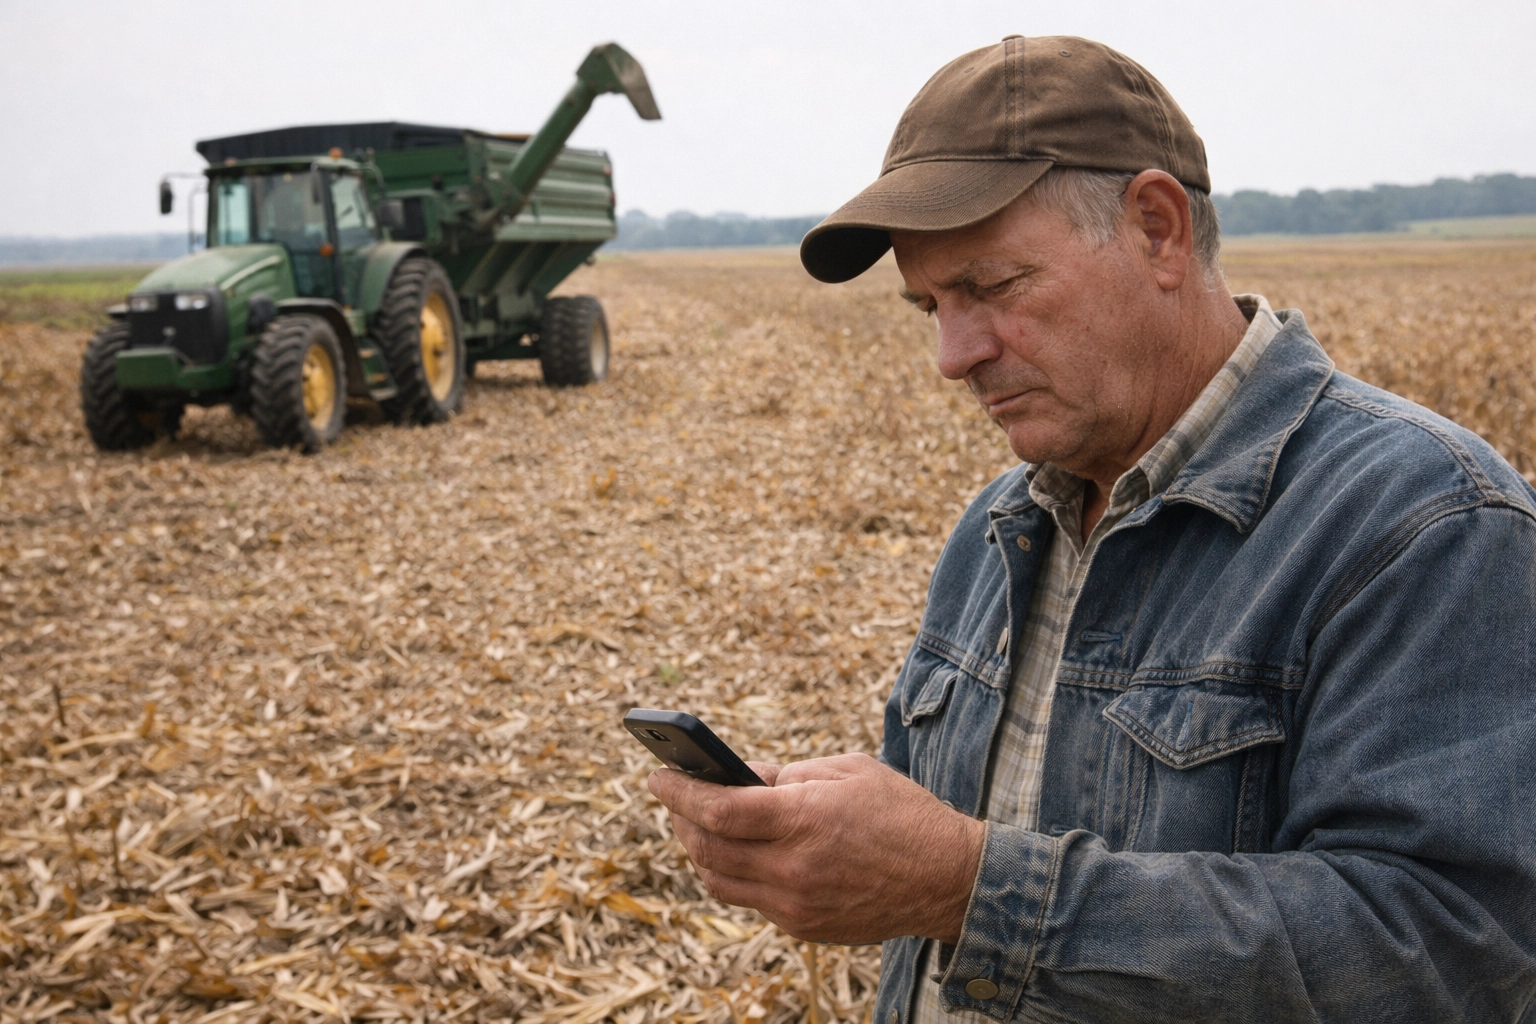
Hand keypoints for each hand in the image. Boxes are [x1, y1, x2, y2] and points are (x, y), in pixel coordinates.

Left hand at [647, 753, 984, 943]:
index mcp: (805, 818)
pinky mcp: (803, 927)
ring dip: (699, 852)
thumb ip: (785, 775)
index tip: (658, 775)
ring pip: (718, 882)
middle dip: (681, 820)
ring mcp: (796, 904)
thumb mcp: (845, 771)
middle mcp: (793, 867)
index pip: (718, 808)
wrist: (946, 877)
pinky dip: (732, 875)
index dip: (679, 792)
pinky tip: (735, 854)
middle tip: (674, 798)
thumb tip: (735, 778)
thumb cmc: (899, 812)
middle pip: (707, 849)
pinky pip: (749, 900)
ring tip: (697, 825)